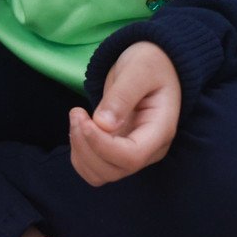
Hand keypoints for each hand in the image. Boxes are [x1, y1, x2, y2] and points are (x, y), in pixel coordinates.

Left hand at [68, 42, 181, 186]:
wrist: (154, 63)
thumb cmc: (150, 63)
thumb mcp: (139, 70)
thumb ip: (122, 96)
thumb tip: (103, 125)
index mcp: (159, 130)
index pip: (131, 157)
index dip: (101, 145)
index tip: (83, 118)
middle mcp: (149, 149)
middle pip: (113, 170)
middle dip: (86, 146)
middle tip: (76, 112)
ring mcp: (133, 152)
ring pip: (100, 174)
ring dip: (80, 151)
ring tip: (77, 117)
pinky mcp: (118, 151)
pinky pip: (94, 167)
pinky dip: (79, 153)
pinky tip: (80, 127)